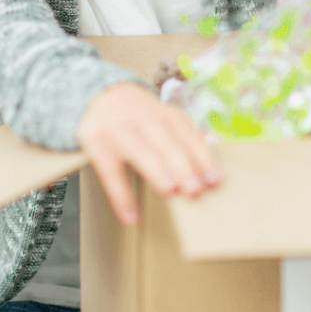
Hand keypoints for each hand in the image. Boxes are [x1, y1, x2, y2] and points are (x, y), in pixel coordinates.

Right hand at [76, 82, 220, 224]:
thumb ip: (185, 135)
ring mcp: (118, 127)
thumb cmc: (141, 117)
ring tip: (169, 191)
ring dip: (155, 170)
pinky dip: (120, 195)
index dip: (202, 157)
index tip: (214, 180)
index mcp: (165, 114)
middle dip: (181, 165)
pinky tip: (131, 215)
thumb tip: (212, 145)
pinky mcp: (96, 141)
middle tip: (194, 189)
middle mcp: (143, 117)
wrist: (101, 96)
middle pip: (165, 141)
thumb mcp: (164, 118)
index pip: (187, 134)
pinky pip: (109, 171)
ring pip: (139, 150)